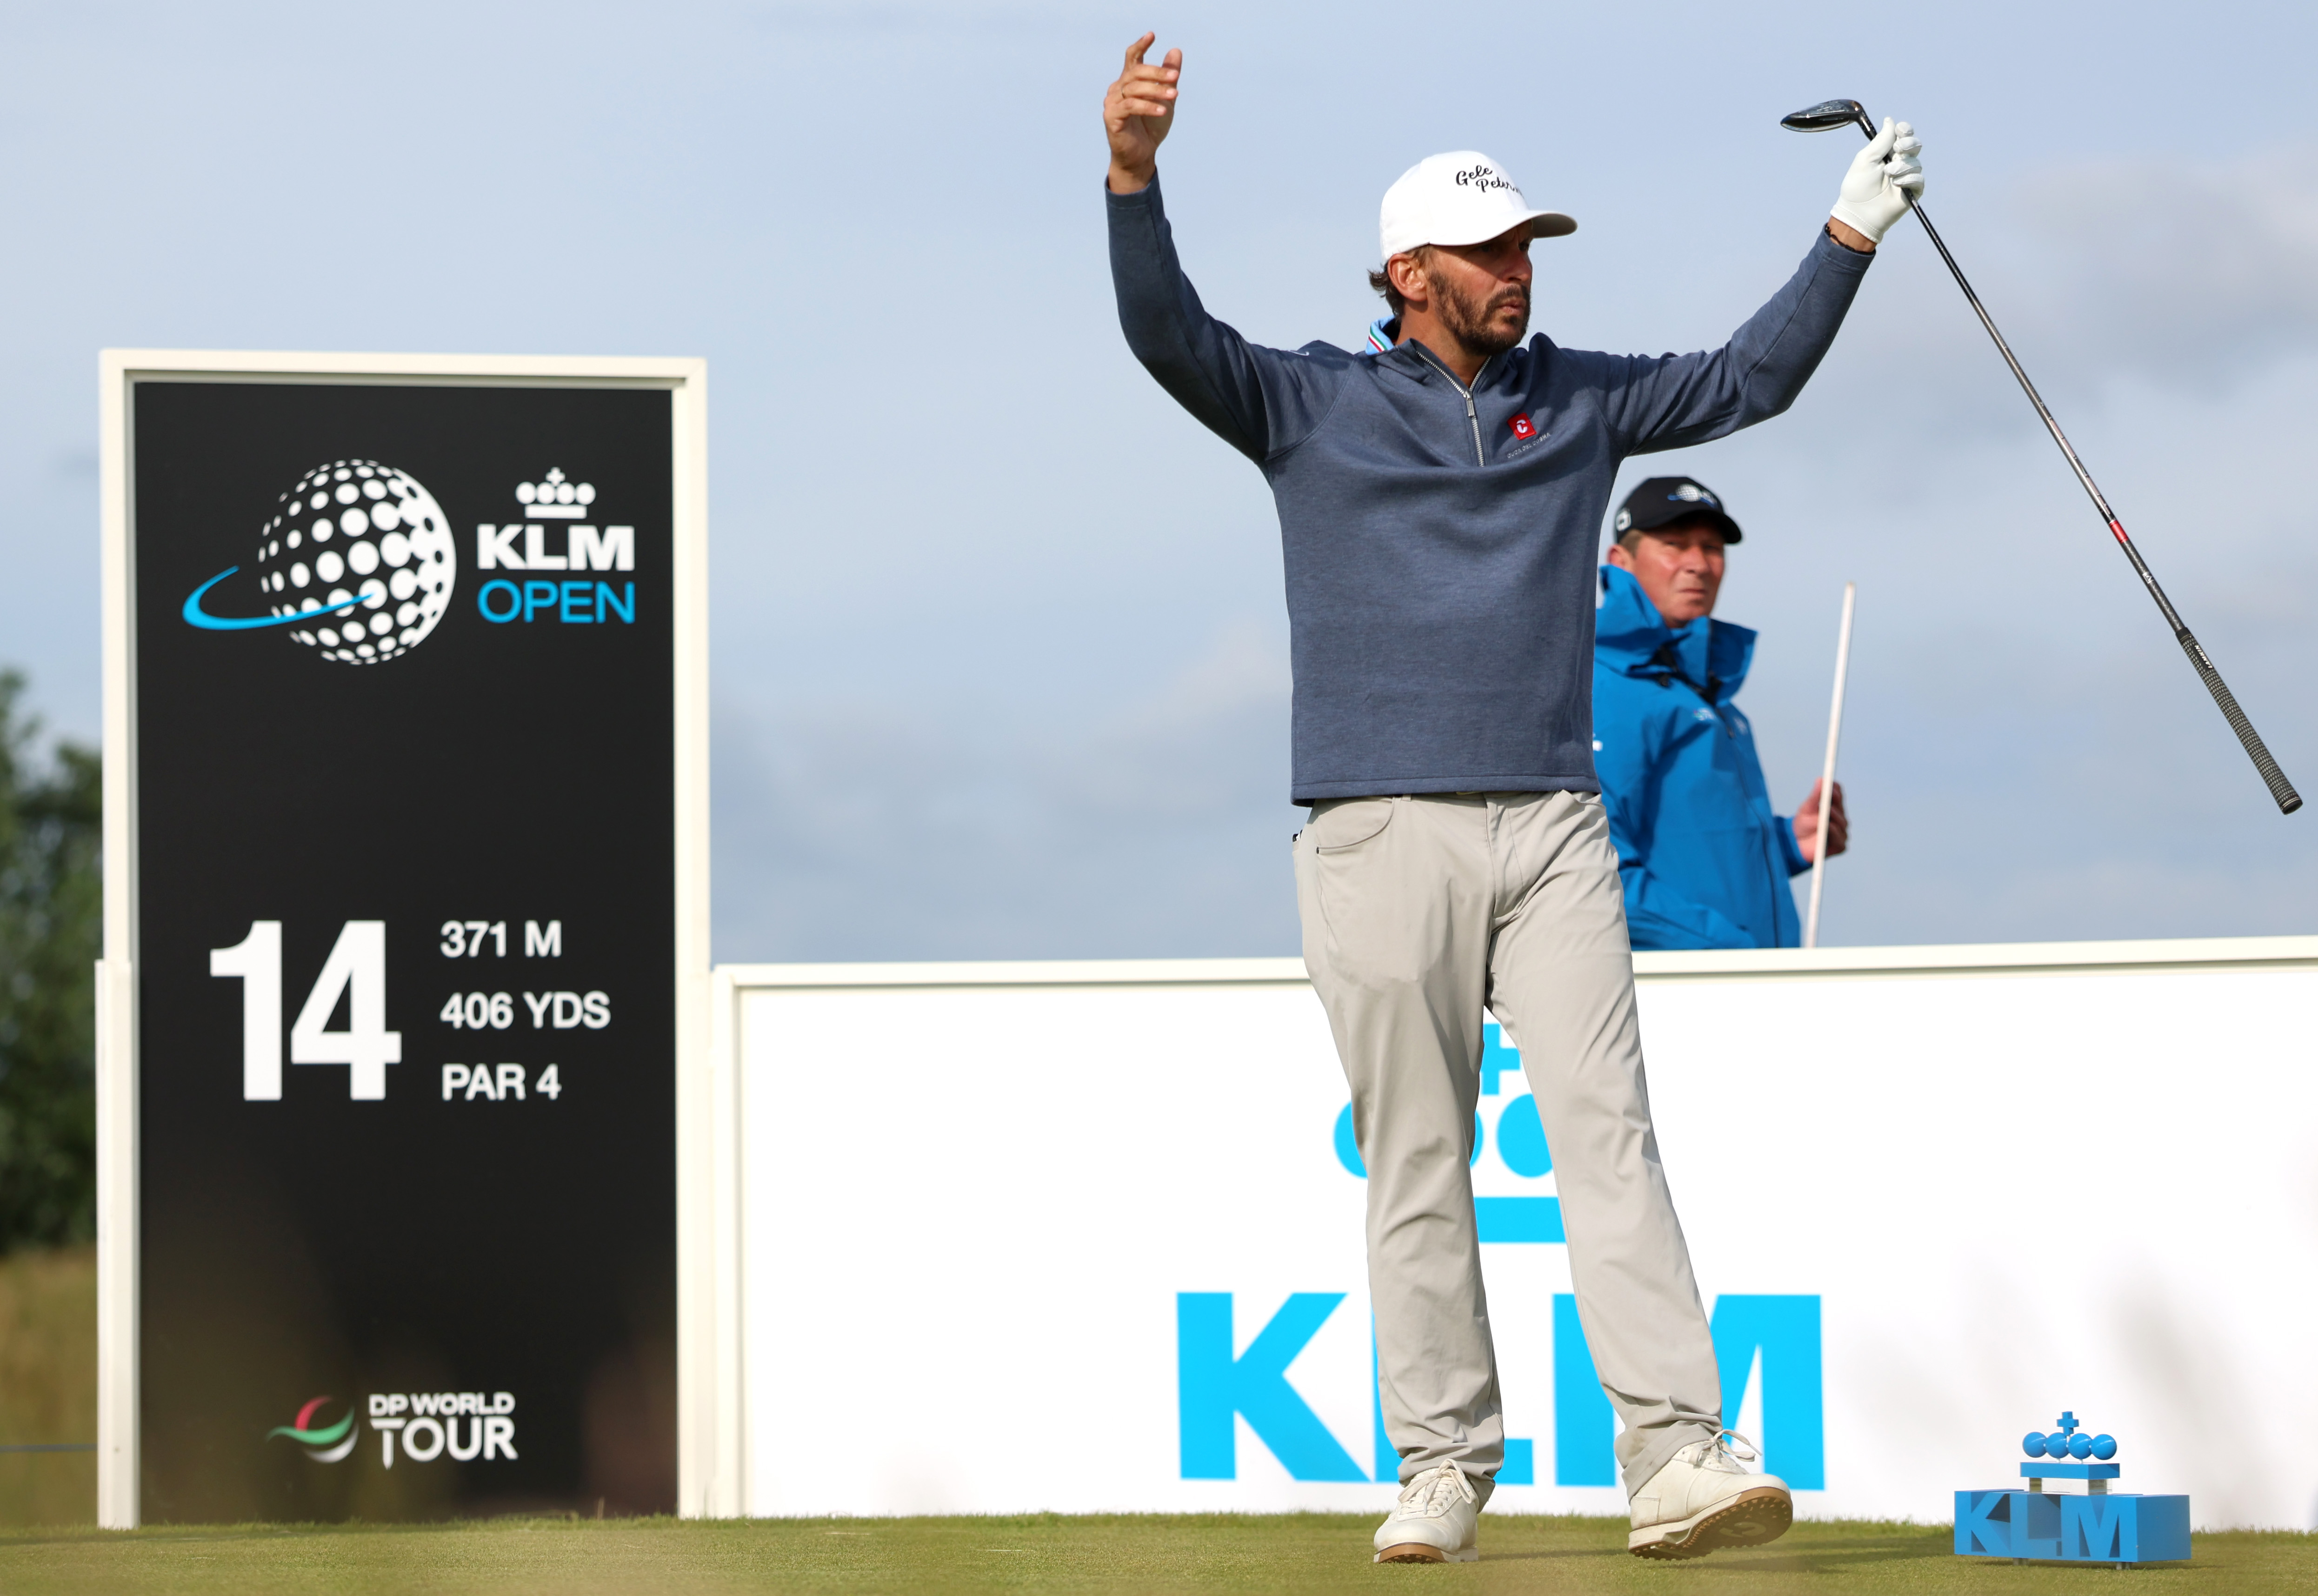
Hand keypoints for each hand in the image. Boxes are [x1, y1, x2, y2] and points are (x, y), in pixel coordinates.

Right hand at [1105, 33, 1179, 193]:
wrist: (1141, 156)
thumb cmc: (1151, 128)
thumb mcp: (1165, 99)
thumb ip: (1169, 76)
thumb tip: (1175, 50)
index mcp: (1129, 81)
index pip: (1132, 58)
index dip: (1140, 45)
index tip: (1152, 35)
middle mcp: (1117, 88)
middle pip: (1136, 72)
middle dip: (1157, 73)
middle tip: (1175, 77)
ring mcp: (1112, 102)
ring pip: (1134, 88)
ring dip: (1156, 90)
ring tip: (1175, 94)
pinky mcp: (1111, 117)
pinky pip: (1130, 106)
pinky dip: (1148, 107)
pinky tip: (1163, 111)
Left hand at [1794, 779, 1847, 862]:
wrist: (1795, 845)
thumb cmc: (1802, 825)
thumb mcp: (1806, 808)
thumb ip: (1814, 796)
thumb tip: (1821, 779)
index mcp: (1833, 809)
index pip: (1838, 797)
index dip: (1835, 791)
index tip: (1831, 784)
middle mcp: (1840, 820)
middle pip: (1840, 809)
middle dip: (1836, 802)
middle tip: (1831, 794)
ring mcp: (1841, 833)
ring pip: (1841, 823)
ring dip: (1835, 816)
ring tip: (1829, 810)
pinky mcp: (1839, 846)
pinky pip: (1839, 838)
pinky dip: (1834, 832)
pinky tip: (1829, 826)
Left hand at [1829, 117, 1924, 244]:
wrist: (1859, 213)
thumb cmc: (1858, 187)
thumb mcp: (1866, 159)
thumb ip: (1881, 140)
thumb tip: (1890, 119)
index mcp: (1887, 152)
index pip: (1903, 134)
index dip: (1905, 130)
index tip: (1900, 130)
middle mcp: (1899, 162)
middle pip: (1915, 144)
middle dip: (1908, 144)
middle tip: (1896, 151)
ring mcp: (1907, 176)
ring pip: (1916, 162)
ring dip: (1902, 166)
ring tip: (1889, 175)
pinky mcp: (1913, 191)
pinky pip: (1919, 179)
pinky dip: (1909, 179)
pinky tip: (1897, 184)